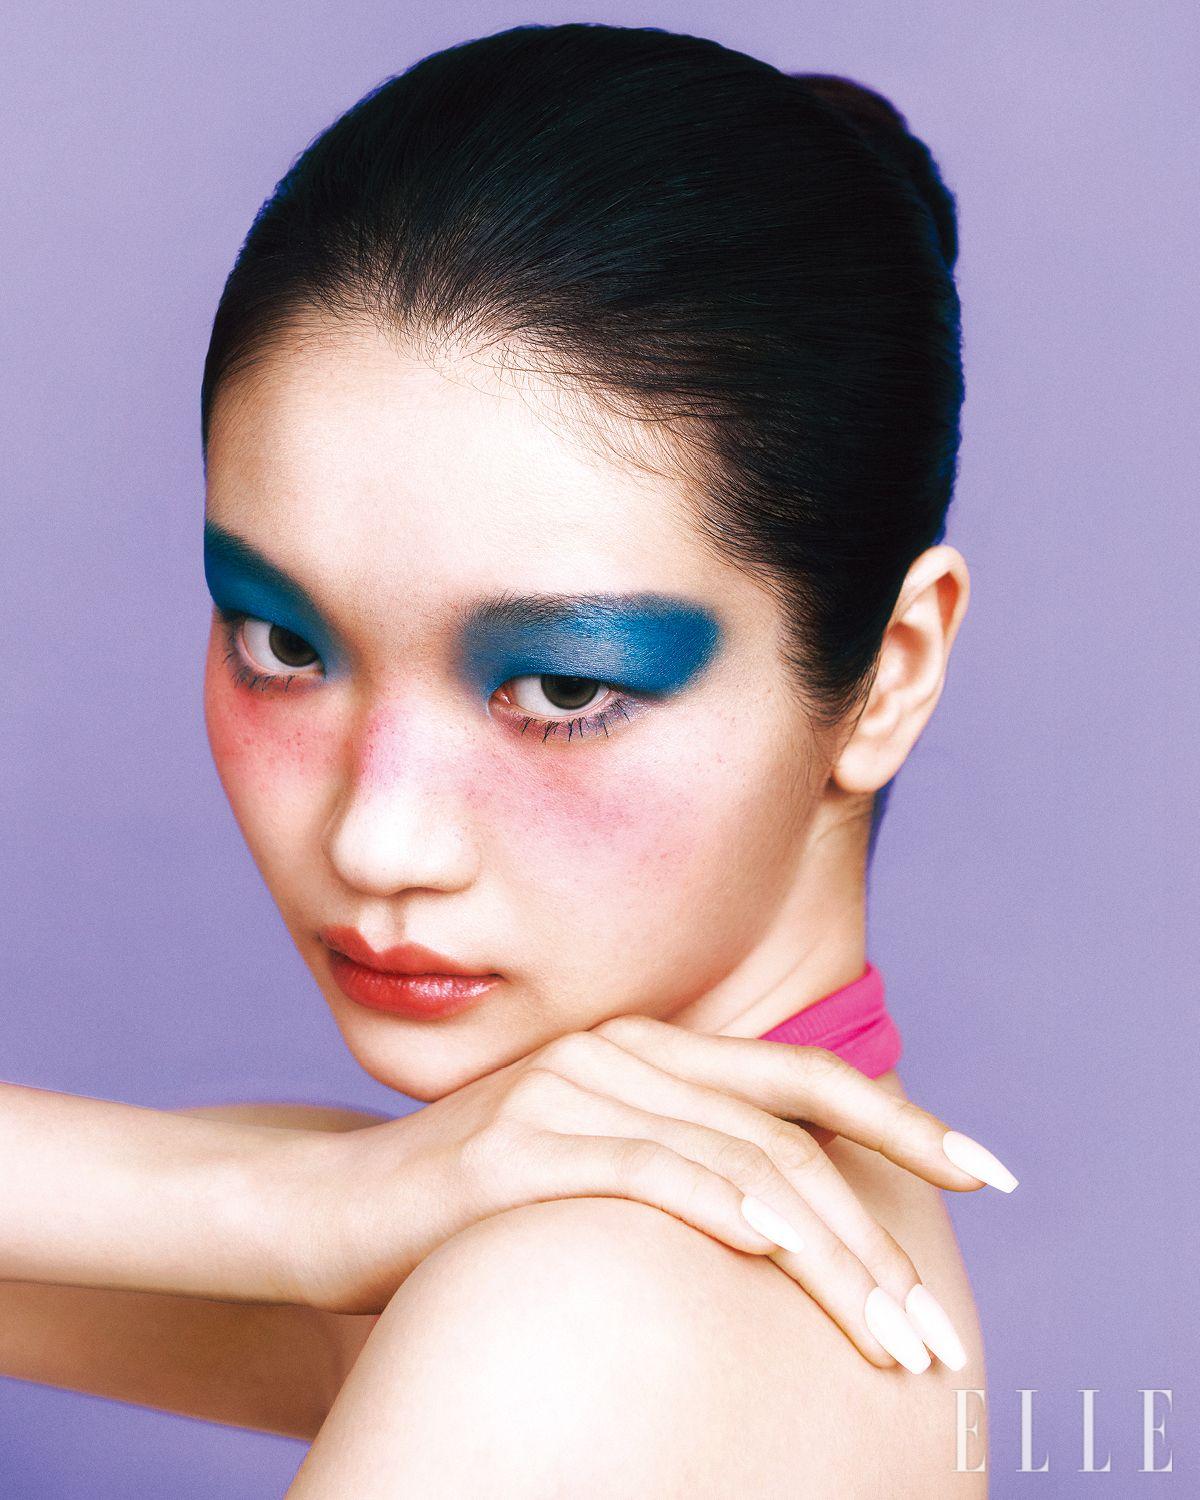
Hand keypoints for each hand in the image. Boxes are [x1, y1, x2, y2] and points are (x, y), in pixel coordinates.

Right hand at [279, 1017, 1014, 1370]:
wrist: (332, 1207)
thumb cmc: (475, 1202)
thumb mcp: (594, 1167)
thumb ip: (682, 1162)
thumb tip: (793, 1223)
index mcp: (647, 1051)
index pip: (801, 1080)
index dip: (902, 1118)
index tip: (986, 1170)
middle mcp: (618, 1054)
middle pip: (785, 1139)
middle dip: (876, 1238)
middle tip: (933, 1334)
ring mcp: (568, 1090)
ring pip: (735, 1164)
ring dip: (825, 1256)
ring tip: (886, 1338)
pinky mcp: (518, 1145)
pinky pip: (643, 1172)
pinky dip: (718, 1210)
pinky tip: (774, 1252)